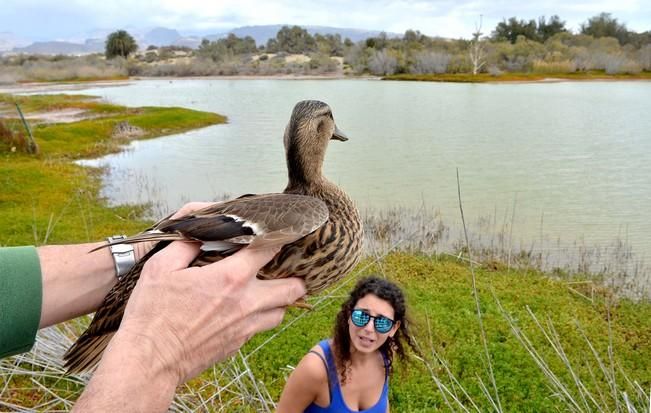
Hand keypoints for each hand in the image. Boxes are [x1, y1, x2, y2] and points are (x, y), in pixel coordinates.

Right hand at [115, 241, 305, 380]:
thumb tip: (197, 234)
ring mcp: (245, 326)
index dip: (278, 238)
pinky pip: (262, 328)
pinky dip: (263, 317)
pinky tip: (250, 310)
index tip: (279, 233)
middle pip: (292, 288)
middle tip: (287, 268)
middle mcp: (247, 302)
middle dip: (295, 276)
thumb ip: (184, 246)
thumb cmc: (153, 314)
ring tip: (272, 289)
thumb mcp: (161, 268)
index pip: (269, 251)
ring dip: (281, 299)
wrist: (151, 361)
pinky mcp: (238, 344)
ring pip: (282, 312)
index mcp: (231, 277)